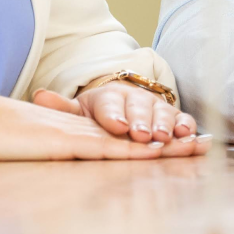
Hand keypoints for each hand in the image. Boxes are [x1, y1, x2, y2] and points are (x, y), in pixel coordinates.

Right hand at [0, 87, 208, 179]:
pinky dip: (132, 151)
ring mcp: (75, 135)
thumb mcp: (30, 149)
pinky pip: (104, 149)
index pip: (128, 139)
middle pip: (139, 137)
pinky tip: (154, 150)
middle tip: (210, 144)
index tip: (187, 142)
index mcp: (78, 132)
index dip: (160, 140)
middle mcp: (84, 130)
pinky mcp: (63, 144)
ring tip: (197, 147)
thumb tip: (62, 164)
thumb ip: (51, 155)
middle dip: (176, 141)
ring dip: (166, 146)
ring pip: (130, 142)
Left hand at [36, 83, 198, 146]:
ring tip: (168, 137)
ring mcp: (156, 107)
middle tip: (141, 134)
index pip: (111, 104)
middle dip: (142, 122)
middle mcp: (135, 99)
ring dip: (167, 125)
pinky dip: (189, 127)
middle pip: (140, 108)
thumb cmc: (99, 115)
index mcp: (109, 97)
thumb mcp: (79, 112)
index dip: (114, 115)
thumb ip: (62, 109)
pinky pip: (183, 120)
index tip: (118, 127)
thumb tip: (39, 96)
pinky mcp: (173, 117)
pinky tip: (194, 137)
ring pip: (163, 113)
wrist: (123, 106)